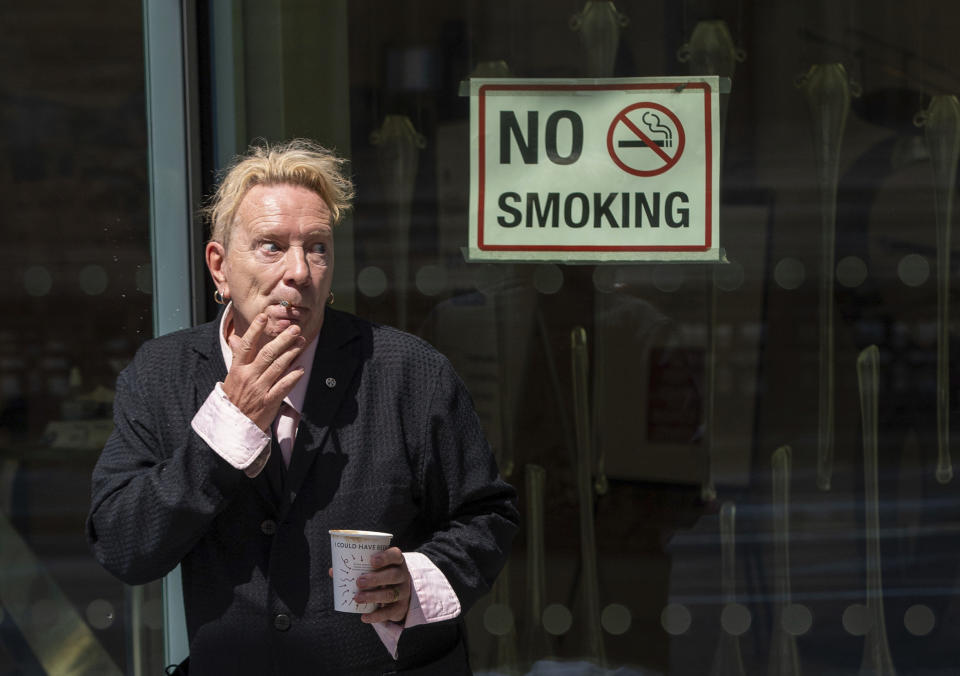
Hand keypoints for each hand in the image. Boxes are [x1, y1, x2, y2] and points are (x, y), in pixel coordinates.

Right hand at [222, 313, 305, 430]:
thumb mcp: (231, 377)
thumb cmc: (234, 399)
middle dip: (283, 339)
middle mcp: (248, 377)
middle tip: (295, 328)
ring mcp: (259, 389)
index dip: (254, 330)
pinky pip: (283, 386)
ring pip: (277, 367)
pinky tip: (301, 368)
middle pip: (267, 353)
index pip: (246, 345)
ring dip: (291, 353)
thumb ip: (237, 357)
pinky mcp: (268, 401)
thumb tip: (234, 338)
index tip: (263, 317)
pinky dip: (293, 377)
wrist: (232, 425)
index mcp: (237, 369)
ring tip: (301, 342)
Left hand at [355, 547, 411, 623]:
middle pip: (393, 575)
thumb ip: (357, 568)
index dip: (385, 557)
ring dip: (372, 596)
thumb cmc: (382, 576)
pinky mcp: (401, 607)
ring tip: (357, 598)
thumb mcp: (376, 569)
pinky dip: (376, 616)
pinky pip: (389, 612)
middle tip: (359, 581)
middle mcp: (402, 575)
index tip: (371, 561)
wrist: (401, 594)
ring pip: (390, 594)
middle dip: (375, 579)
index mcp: (396, 561)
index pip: (395, 555)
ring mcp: (403, 592)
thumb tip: (333, 571)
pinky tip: (364, 617)